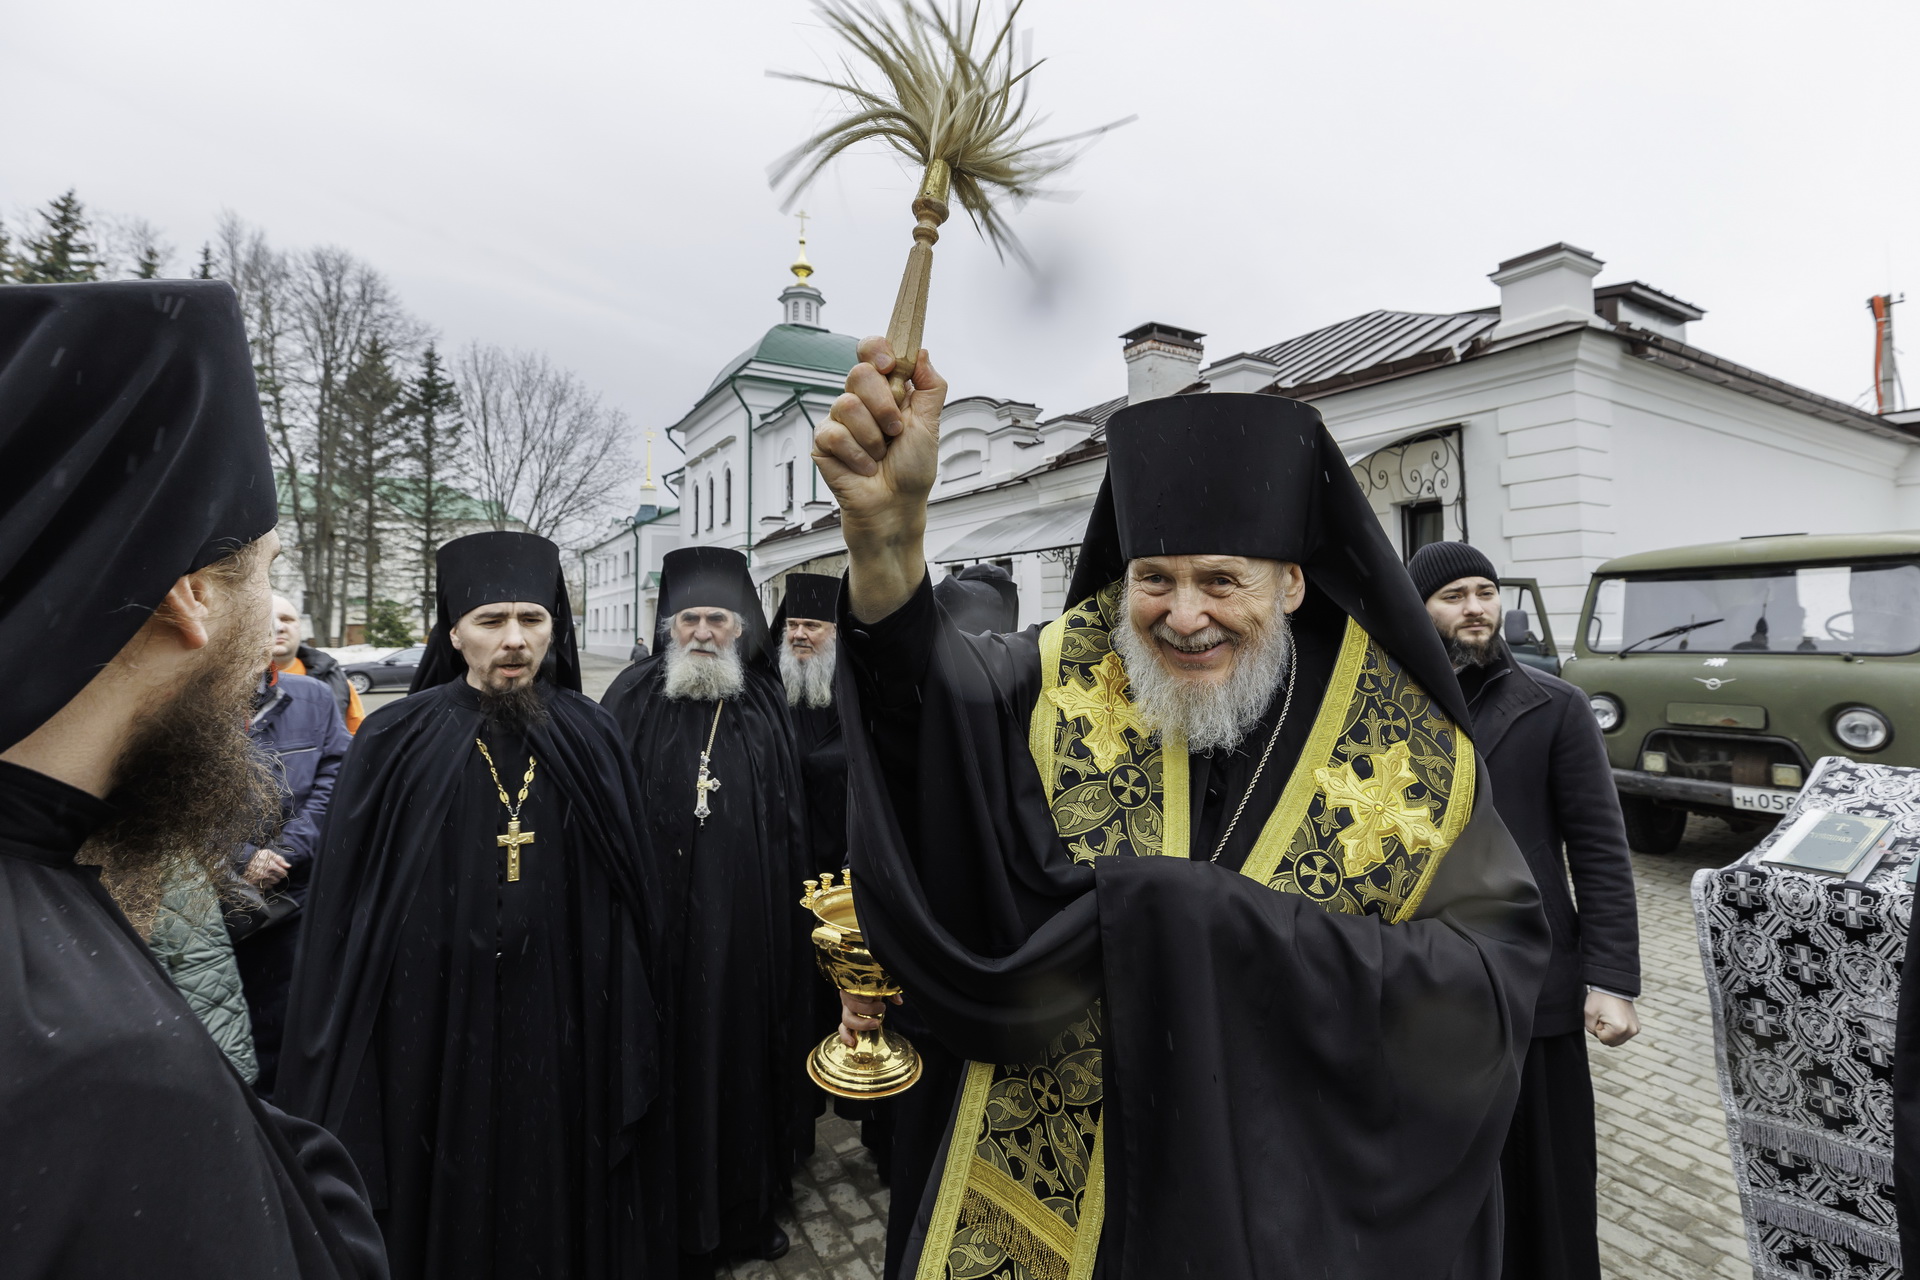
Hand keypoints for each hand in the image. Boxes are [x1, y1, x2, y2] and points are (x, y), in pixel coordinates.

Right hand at [244, 849, 290, 887]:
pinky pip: (265, 887)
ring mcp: (260, 880)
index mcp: (271, 866)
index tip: (280, 870)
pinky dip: (266, 884)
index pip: (284, 873)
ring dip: (272, 880)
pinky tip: (263, 879)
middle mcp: (266, 874)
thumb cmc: (258, 856)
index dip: (283, 872)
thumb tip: (289, 866)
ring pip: (272, 884)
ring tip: (268, 875)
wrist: (243, 860)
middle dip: (277, 876)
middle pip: (278, 879)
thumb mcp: (269, 853)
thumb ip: (280, 859)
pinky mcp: (255, 884)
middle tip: (273, 872)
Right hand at [814, 338, 945, 620]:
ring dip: (872, 436)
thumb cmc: (911, 472)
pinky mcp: (823, 443)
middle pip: (859, 372)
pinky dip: (856, 455)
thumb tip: (922, 352)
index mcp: (886, 391)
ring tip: (880, 455)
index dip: (876, 350)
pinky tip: (864, 468)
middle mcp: (860, 401)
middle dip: (884, 405)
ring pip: (846, 404)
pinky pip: (834, 434)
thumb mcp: (930, 426)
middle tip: (895, 431)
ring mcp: (839, 421)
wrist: (896, 509)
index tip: (890, 364)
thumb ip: (930, 387)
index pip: (871, 352)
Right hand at [838, 989, 903, 1048]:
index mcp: (853, 988)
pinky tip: (852, 1042)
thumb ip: (890, 992)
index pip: (855, 991)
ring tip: (876, 1023)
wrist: (866, 993)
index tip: (877, 998)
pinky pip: (842, 1029)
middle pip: (852, 1006)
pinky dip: (845, 1036)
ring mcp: (845, 1011)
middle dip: (868, 1009)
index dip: (865, 996)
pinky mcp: (845, 1021)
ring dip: (863, 1024)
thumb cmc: (873, 989)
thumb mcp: (881, 987)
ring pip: (847, 1019)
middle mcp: (846, 999)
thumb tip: (899, 1001)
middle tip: (882, 1008)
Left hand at [1585, 991, 1638, 1046]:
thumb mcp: (1588, 1014)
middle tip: (1605, 1017)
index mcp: (1620, 1029)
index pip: (1603, 1039)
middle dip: (1604, 1032)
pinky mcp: (1636, 1027)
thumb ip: (1591, 1030)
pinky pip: (1623, 1035)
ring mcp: (1635, 1029)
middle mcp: (1630, 1031)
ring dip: (1611, 1032)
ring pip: (1617, 1040)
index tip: (1600, 1016)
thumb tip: (1599, 1036)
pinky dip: (1617, 1030)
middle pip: (1611, 1043)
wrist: (1614, 987)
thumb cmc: (1600, 998)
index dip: (1597, 1028)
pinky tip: (1616, 1018)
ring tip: (1610, 1017)